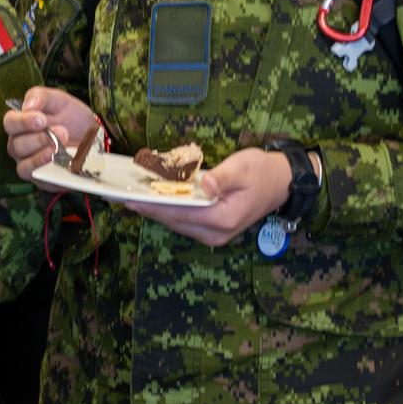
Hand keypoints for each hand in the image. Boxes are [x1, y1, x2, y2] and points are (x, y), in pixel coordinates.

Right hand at [5, 86, 103, 177]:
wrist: (92, 136)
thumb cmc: (71, 117)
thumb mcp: (59, 100)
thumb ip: (41, 97)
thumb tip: (27, 105)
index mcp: (21, 124)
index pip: (10, 122)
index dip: (22, 122)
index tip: (41, 119)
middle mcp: (20, 145)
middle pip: (16, 145)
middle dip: (39, 138)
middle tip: (61, 132)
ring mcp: (29, 163)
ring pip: (23, 164)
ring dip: (40, 155)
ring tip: (58, 147)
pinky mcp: (40, 178)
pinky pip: (35, 177)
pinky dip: (43, 169)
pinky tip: (55, 160)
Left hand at [116, 146, 292, 249]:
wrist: (282, 184)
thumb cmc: (262, 172)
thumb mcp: (243, 167)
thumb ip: (221, 178)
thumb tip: (204, 186)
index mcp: (222, 219)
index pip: (179, 214)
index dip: (153, 206)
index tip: (130, 200)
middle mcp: (216, 233)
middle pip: (173, 221)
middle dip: (147, 209)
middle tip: (120, 197)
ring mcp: (214, 235)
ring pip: (176, 223)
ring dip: (155, 211)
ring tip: (130, 198)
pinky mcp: (212, 231)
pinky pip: (183, 222)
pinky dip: (168, 212)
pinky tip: (152, 200)